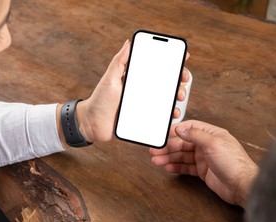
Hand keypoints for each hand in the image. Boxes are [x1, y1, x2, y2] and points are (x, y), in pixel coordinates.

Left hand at [76, 41, 190, 142]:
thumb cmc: (99, 100)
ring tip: (179, 98)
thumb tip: (128, 43)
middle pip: (166, 83)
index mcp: (136, 79)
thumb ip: (119, 62)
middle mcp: (142, 91)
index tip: (183, 58)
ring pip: (166, 100)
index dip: (171, 63)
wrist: (93, 124)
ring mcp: (144, 105)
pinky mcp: (143, 119)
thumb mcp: (109, 79)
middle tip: (182, 81)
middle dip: (178, 81)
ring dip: (177, 98)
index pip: (157, 68)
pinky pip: (160, 117)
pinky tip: (173, 114)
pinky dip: (169, 115)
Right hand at [149, 120, 258, 207]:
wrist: (242, 186)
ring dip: (169, 158)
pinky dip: (176, 167)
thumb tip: (181, 129)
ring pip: (182, 156)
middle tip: (155, 151)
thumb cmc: (234, 163)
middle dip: (169, 147)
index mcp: (212, 134)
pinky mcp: (203, 171)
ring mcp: (205, 158)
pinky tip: (167, 167)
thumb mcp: (213, 143)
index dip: (176, 131)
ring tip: (157, 160)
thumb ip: (195, 135)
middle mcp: (208, 145)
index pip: (190, 128)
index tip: (163, 135)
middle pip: (183, 143)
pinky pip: (186, 167)